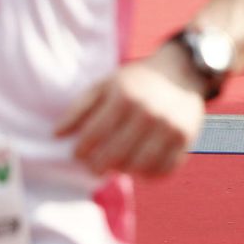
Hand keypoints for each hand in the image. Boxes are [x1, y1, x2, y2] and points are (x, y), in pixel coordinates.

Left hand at [56, 45, 206, 177]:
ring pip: (138, 167)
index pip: (92, 137)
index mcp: (124, 98)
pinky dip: (149, 173)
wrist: (182, 70)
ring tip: (119, 162)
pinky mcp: (186, 138)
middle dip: (97, 166)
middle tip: (95, 164)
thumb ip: (79, 108)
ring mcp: (169, 127)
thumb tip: (57, 135)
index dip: (79, 151)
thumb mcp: (105, 85)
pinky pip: (163, 170)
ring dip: (124, 169)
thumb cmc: (136, 80)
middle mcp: (148, 113)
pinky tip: (142, 164)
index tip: (79, 153)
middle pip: (113, 157)